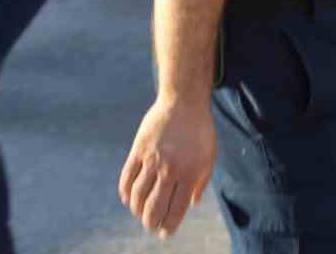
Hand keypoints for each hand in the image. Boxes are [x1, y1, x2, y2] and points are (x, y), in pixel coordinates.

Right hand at [117, 96, 215, 238]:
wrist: (184, 102)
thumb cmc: (200, 131)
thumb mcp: (210, 157)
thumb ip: (201, 182)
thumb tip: (191, 204)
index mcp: (189, 174)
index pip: (175, 210)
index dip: (168, 227)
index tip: (165, 233)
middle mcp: (169, 170)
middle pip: (153, 209)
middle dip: (150, 223)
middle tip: (150, 226)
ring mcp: (151, 160)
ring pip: (137, 197)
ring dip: (136, 210)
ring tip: (140, 213)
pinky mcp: (138, 150)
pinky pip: (126, 178)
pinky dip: (125, 193)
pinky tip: (128, 199)